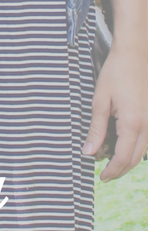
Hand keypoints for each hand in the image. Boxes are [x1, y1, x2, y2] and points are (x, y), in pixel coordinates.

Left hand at [83, 46, 147, 179]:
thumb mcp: (100, 102)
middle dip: (120, 170)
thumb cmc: (116, 73)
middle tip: (105, 175)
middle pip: (136, 159)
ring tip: (112, 164)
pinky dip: (136, 149)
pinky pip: (147, 140)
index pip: (123, 158)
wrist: (135, 53)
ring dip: (129, 161)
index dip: (112, 171)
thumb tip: (89, 151)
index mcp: (133, 123)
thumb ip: (96, 129)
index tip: (101, 177)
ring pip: (144, 151)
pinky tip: (124, 147)